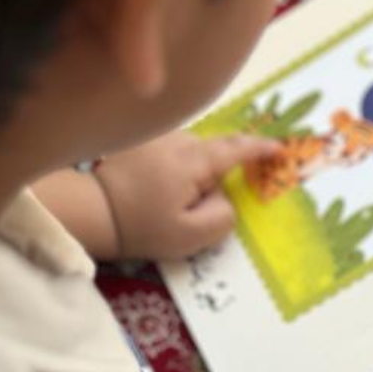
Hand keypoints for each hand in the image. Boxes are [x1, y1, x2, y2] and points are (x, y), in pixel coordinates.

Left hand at [94, 131, 279, 259]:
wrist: (92, 212)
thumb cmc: (143, 226)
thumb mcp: (192, 236)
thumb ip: (223, 216)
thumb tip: (226, 197)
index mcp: (194, 159)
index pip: (237, 148)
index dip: (262, 149)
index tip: (280, 149)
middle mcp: (178, 138)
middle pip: (213, 153)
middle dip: (213, 176)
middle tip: (193, 207)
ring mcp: (157, 135)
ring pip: (192, 153)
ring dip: (191, 172)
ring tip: (167, 201)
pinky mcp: (141, 140)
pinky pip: (172, 151)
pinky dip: (174, 167)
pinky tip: (156, 188)